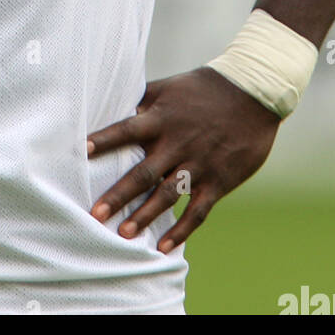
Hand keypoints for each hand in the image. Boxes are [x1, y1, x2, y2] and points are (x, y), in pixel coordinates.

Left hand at [86, 66, 280, 251]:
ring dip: (144, 216)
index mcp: (161, 118)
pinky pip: (198, 211)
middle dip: (119, 194)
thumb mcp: (168, 87)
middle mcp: (177, 143)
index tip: (82, 151)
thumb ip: (140, 99)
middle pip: (143, 172)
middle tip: (95, 213)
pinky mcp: (218, 181)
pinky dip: (182, 230)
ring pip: (167, 195)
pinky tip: (164, 247)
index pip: (127, 130)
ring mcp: (198, 164)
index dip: (105, 140)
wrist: (252, 95)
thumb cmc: (203, 88)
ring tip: (123, 234)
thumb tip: (108, 100)